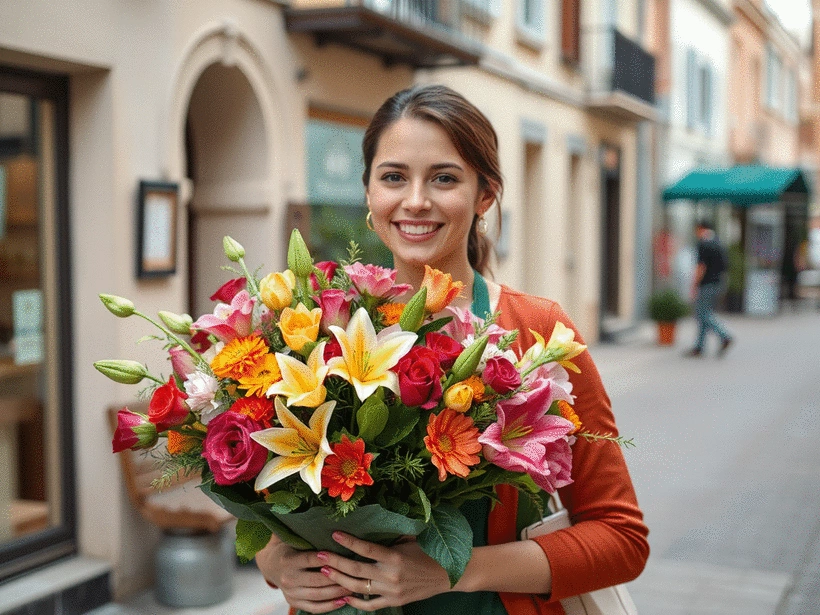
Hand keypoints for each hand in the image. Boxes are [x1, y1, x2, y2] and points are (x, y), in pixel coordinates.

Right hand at [255, 535, 351, 612]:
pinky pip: (314, 608)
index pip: (311, 560)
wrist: (271, 564)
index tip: (345, 556)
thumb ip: (312, 542)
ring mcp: (290, 593)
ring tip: (353, 587)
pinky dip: (329, 606)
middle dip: (337, 578)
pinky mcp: (293, 602)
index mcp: (288, 560)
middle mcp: (288, 578)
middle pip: (317, 580)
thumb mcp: (297, 541)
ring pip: (317, 595)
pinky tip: (343, 601)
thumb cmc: (291, 548)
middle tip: (355, 574)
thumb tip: (338, 537)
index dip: (328, 558)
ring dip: (337, 592)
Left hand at [317, 532, 450, 610]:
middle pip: (355, 570)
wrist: (448, 575)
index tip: (333, 534)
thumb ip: (390, 536)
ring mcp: (391, 591)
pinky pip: (369, 605)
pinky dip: (355, 601)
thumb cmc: (429, 552)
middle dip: (335, 562)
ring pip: (358, 588)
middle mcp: (390, 575)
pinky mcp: (393, 601)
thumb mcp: (411, 539)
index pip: (366, 548)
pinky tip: (343, 594)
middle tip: (319, 555)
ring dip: (339, 579)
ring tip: (325, 571)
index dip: (348, 542)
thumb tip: (370, 525)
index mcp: (395, 556)